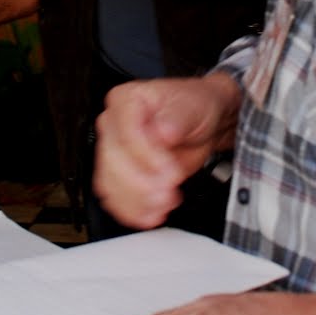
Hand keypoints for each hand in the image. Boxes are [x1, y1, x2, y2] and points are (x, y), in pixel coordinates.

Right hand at [94, 74, 241, 228]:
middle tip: (168, 192)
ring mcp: (115, 150)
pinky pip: (114, 196)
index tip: (170, 171)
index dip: (146, 156)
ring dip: (136, 201)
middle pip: (114, 161)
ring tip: (162, 206)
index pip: (126, 132)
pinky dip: (131, 209)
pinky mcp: (120, 173)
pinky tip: (149, 214)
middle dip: (141, 183)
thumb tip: (162, 133)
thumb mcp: (191, 106)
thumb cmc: (195, 106)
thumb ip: (175, 119)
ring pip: (110, 182)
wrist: (204, 124)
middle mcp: (114, 124)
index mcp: (126, 99)